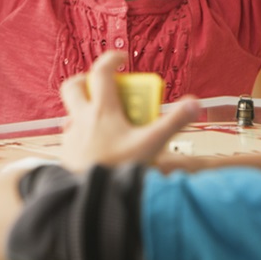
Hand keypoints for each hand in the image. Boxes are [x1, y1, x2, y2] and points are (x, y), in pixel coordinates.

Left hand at [58, 51, 199, 170]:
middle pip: (74, 86)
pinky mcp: (66, 153)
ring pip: (70, 112)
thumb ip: (173, 122)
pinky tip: (96, 145)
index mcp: (101, 110)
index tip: (122, 59)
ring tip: (104, 119)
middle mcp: (82, 118)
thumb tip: (194, 103)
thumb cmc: (118, 169)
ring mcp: (71, 135)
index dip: (111, 60)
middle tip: (104, 86)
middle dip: (86, 80)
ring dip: (84, 109)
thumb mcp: (151, 144)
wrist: (91, 199)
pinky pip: (71, 135)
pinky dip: (82, 133)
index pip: (100, 72)